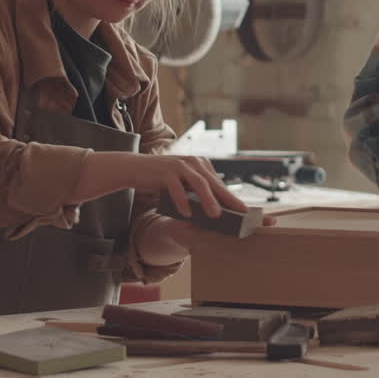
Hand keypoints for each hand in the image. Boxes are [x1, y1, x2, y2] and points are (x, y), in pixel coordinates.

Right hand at [76, 153, 248, 218]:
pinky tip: (187, 214)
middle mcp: (192, 162)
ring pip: (198, 183)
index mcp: (200, 164)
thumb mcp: (183, 184)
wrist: (135, 168)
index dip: (231, 197)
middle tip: (239, 212)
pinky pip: (177, 188)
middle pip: (213, 182)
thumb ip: (196, 192)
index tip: (243, 210)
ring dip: (208, 200)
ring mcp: (179, 165)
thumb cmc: (162, 180)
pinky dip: (183, 201)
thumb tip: (215, 212)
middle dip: (227, 198)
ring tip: (216, 215)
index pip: (219, 183)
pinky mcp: (166, 171)